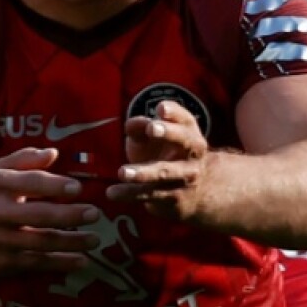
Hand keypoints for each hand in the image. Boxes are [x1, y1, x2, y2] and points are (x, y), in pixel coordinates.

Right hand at [0, 148, 99, 275]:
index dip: (53, 185)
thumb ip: (23, 159)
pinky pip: (35, 264)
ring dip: (70, 242)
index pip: (27, 183)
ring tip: (95, 239)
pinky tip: (80, 261)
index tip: (78, 188)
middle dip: (68, 216)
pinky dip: (59, 263)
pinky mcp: (1, 263)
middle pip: (36, 215)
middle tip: (94, 213)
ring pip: (39, 243)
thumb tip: (54, 153)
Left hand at [109, 101, 209, 218]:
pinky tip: (111, 193)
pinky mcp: (173, 198)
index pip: (185, 119)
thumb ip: (140, 127)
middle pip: (185, 141)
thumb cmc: (167, 153)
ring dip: (142, 173)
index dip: (174, 112)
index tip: (160, 108)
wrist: (195, 193)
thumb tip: (130, 124)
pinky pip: (148, 194)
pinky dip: (129, 193)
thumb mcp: (154, 138)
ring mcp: (185, 177)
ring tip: (122, 172)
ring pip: (163, 173)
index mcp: (189, 133)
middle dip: (168, 133)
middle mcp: (193, 154)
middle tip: (151, 128)